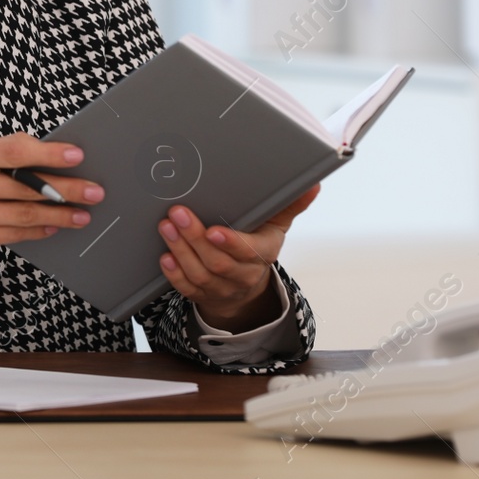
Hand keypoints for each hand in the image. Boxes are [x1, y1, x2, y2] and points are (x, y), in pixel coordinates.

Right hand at [0, 133, 101, 268]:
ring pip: (24, 213)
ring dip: (59, 214)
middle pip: (24, 185)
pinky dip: (39, 230)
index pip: (13, 151)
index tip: (76, 155)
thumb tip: (40, 148)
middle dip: (66, 188)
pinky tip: (55, 226)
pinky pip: (15, 234)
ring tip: (82, 213)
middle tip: (93, 190)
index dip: (48, 153)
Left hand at [156, 184, 320, 330]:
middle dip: (195, 238)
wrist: (248, 286)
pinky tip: (165, 257)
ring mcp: (223, 288)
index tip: (213, 230)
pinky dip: (175, 274)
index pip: (249, 252)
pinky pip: (188, 289)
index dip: (231, 243)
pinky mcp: (203, 295)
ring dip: (181, 250)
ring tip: (167, 227)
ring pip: (200, 275)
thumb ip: (290, 204)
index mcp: (264, 254)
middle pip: (218, 263)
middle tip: (177, 214)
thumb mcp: (276, 224)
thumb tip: (313, 184)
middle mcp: (244, 275)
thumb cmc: (259, 245)